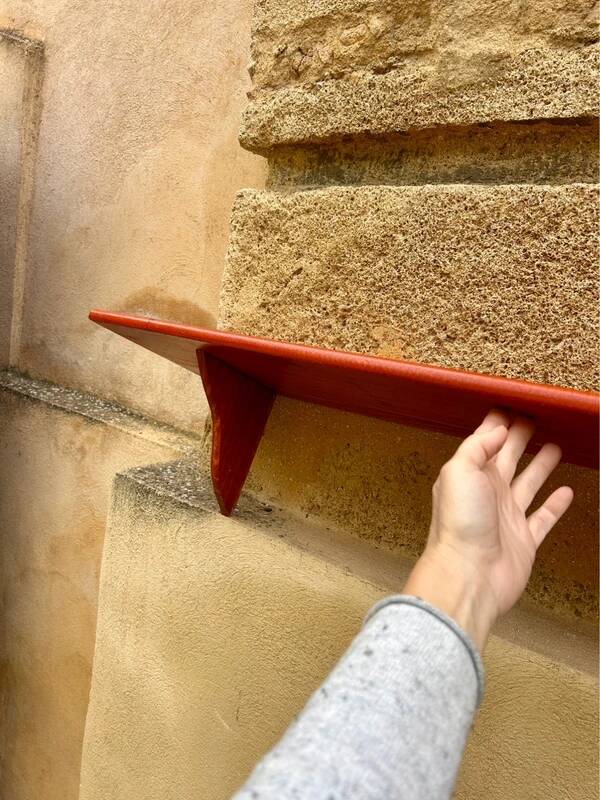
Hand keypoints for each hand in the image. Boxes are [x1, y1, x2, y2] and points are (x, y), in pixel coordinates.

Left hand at [403, 409, 573, 649]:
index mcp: (470, 474)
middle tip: (535, 419)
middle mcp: (488, 493)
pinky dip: (555, 505)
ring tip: (556, 447)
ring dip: (541, 466)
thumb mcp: (459, 471)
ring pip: (528, 484)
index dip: (498, 424)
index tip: (512, 405)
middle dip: (520, 437)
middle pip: (508, 458)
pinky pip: (543, 518)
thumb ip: (477, 446)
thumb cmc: (459, 524)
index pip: (486, 442)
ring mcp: (507, 516)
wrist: (469, 574)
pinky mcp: (525, 540)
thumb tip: (498, 429)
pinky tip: (567, 492)